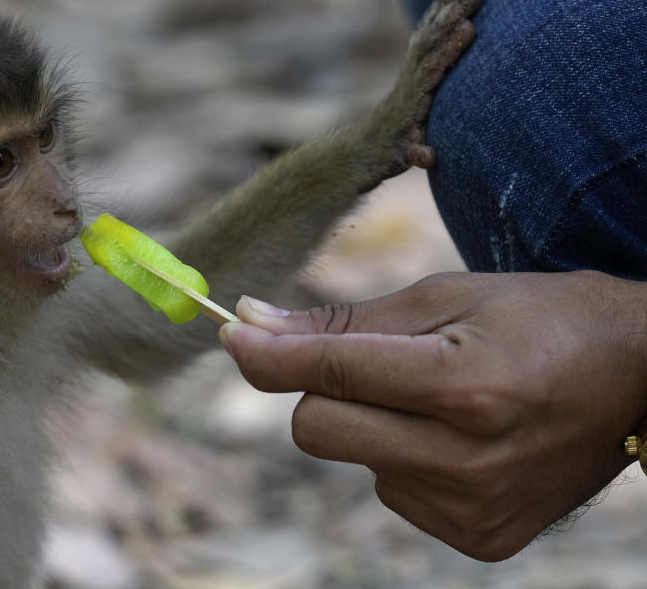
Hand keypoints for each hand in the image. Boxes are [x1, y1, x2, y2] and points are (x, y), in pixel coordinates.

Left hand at [219, 271, 646, 560]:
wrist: (637, 380)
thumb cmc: (539, 320)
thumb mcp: (446, 297)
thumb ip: (343, 321)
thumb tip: (251, 325)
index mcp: (464, 386)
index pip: (333, 370)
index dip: (268, 352)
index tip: (230, 332)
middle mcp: (467, 459)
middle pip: (315, 430)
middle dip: (322, 389)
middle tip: (379, 364)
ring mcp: (472, 509)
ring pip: (350, 459)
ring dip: (372, 423)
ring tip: (444, 399)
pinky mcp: (478, 539)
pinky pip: (389, 491)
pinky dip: (404, 459)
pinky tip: (458, 439)